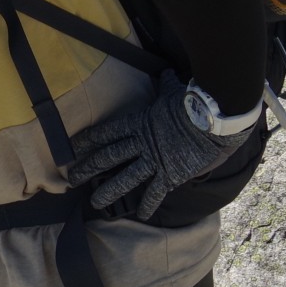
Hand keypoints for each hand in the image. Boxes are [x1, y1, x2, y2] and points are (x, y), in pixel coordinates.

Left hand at [67, 73, 257, 217]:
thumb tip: (166, 71)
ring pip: (125, 179)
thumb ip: (166, 84)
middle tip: (71, 179)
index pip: (106, 133)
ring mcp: (154, 161)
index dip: (87, 140)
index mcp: (139, 123)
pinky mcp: (170, 174)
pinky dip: (148, 205)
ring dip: (108, 191)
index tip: (72, 148)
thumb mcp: (175, 91)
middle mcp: (141, 144)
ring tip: (94, 202)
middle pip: (108, 157)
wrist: (214, 120)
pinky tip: (141, 215)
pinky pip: (155, 192)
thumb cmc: (194, 102)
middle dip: (88, 168)